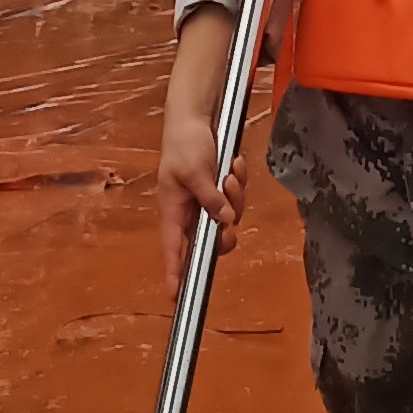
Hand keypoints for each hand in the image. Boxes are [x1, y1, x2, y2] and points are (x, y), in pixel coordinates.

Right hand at [157, 102, 248, 295]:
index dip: (174, 272)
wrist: (196, 116)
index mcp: (173, 210)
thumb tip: (223, 222)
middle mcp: (190, 211)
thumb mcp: (194, 170)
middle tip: (229, 213)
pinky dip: (239, 182)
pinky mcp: (220, 189)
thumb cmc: (184, 143)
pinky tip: (236, 164)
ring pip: (229, 218)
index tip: (175, 296)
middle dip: (225, 230)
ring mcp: (207, 200)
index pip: (172, 249)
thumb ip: (209, 198)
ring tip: (229, 174)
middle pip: (211, 240)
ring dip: (235, 197)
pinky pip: (236, 198)